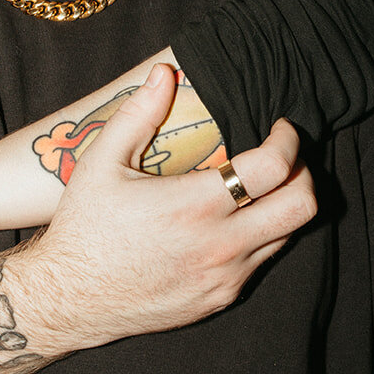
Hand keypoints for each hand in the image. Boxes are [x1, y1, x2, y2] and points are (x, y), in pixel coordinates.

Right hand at [25, 64, 316, 336]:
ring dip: (283, 205)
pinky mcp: (221, 298)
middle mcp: (221, 246)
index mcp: (195, 206)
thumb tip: (165, 73)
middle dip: (304, 173)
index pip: (275, 169)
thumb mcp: (102, 162)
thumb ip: (139, 114)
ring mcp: (225, 278)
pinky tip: (233, 219)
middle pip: (303, 207)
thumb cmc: (84, 228)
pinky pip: (261, 262)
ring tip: (258, 185)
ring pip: (288, 236)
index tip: (281, 128)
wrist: (69, 301)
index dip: (288, 140)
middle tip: (285, 158)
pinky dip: (261, 235)